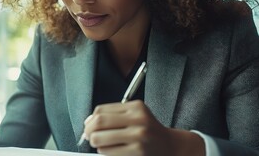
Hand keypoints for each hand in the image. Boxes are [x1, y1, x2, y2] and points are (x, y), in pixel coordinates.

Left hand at [83, 100, 204, 155]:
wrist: (171, 147)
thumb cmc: (149, 132)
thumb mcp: (136, 116)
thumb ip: (114, 115)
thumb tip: (88, 122)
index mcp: (136, 107)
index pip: (101, 110)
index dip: (90, 120)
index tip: (88, 126)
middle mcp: (138, 119)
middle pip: (100, 122)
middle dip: (89, 131)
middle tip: (89, 137)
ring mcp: (139, 136)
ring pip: (101, 138)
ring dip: (96, 143)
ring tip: (101, 145)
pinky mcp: (138, 152)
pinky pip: (109, 152)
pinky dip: (104, 152)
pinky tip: (111, 151)